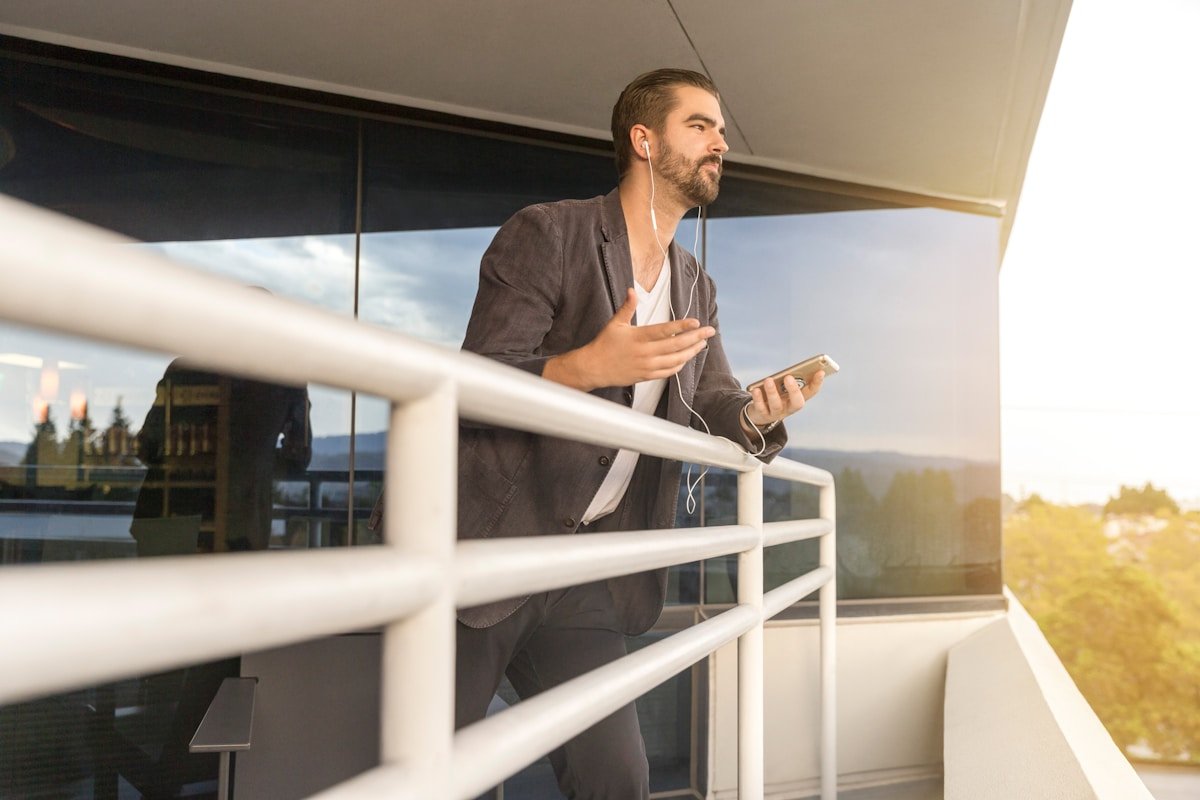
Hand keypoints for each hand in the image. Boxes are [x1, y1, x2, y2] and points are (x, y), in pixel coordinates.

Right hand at [544, 288, 715, 390]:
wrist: (593, 368)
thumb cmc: (604, 344)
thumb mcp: (615, 323)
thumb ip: (627, 307)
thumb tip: (632, 290)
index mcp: (638, 337)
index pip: (665, 331)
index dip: (682, 326)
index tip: (697, 322)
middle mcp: (645, 352)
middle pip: (676, 346)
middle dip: (696, 338)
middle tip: (710, 332)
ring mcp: (646, 366)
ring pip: (675, 360)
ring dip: (691, 352)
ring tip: (702, 344)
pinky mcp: (646, 376)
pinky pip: (668, 372)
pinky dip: (679, 365)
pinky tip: (686, 359)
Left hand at [743, 370, 823, 430]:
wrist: (758, 414)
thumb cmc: (774, 395)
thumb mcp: (782, 387)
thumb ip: (787, 380)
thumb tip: (790, 371)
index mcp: (797, 399)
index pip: (811, 392)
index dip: (817, 383)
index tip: (821, 372)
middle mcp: (789, 408)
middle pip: (797, 403)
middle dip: (794, 390)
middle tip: (788, 377)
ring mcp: (776, 413)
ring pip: (776, 405)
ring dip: (772, 392)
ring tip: (768, 380)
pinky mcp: (763, 415)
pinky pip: (761, 408)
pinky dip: (758, 398)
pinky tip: (756, 389)